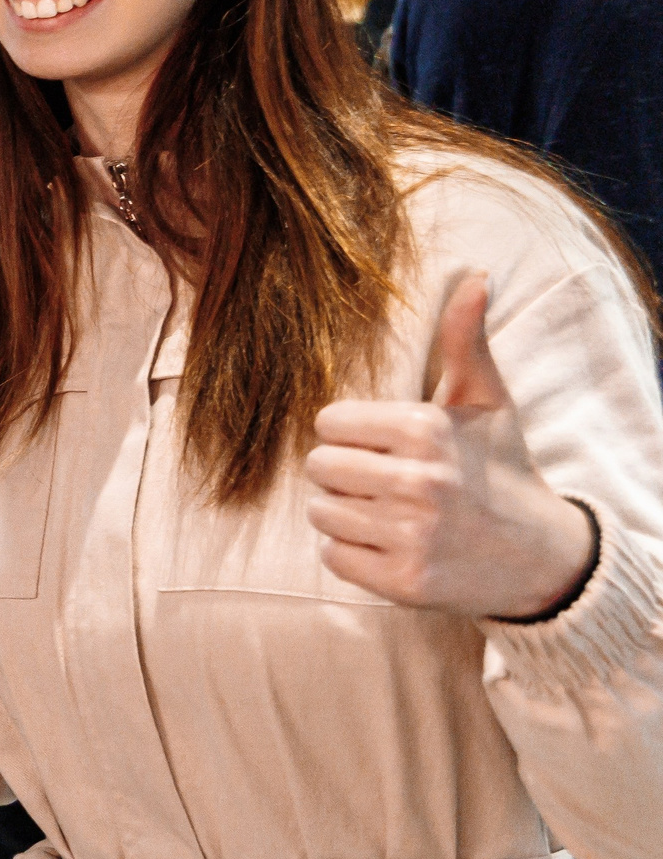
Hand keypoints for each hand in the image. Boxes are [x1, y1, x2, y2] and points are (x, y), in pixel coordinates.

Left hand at [304, 273, 593, 619]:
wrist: (540, 557)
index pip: (329, 422)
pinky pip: (332, 555)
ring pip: (320, 512)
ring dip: (345, 513)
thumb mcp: (488, 401)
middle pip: (318, 467)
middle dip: (344, 473)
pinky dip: (351, 552)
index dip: (351, 434)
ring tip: (390, 512)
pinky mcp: (403, 582)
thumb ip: (465, 340)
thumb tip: (475, 276)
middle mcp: (419, 483)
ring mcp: (411, 536)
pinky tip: (390, 544)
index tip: (386, 445)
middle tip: (386, 481)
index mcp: (427, 430)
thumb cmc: (499, 468)